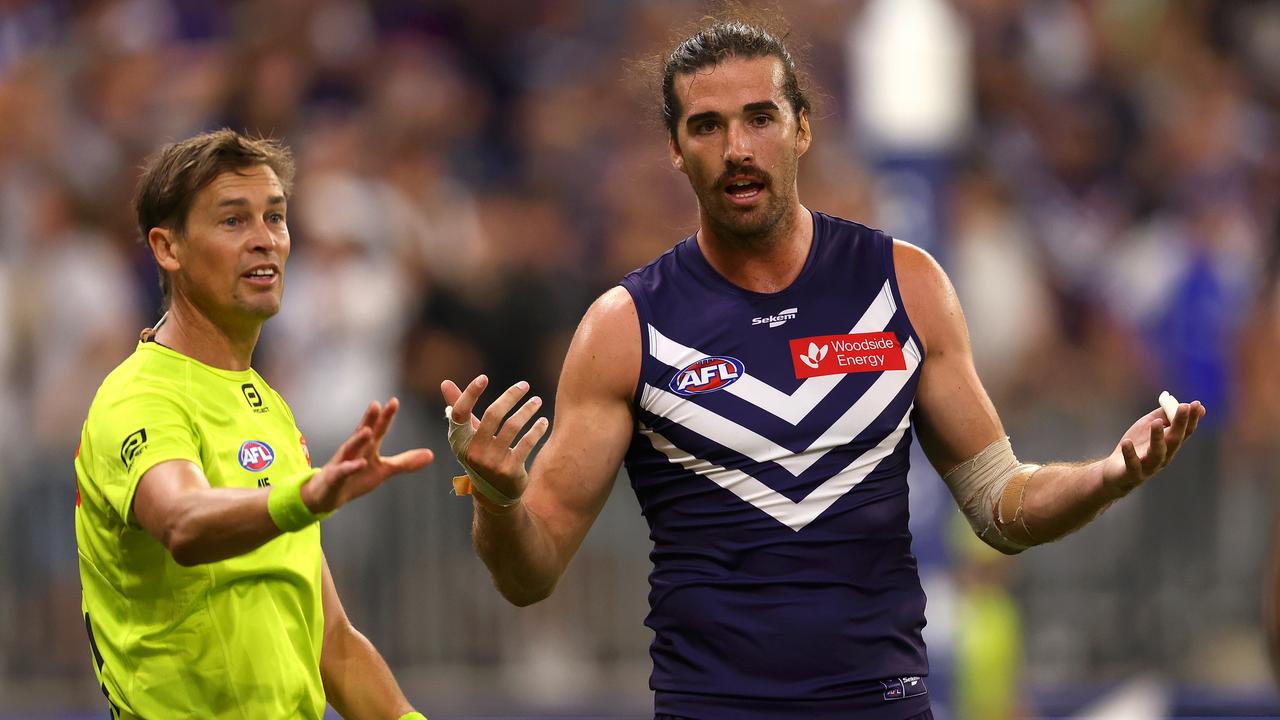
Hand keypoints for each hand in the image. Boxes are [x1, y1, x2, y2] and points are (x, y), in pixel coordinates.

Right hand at [302, 398, 434, 513]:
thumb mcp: (383, 470)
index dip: (385, 416)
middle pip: (362, 433)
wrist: (328, 496)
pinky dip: (349, 467)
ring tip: (367, 430)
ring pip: (349, 449)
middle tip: (376, 404)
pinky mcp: (334, 478)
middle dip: (369, 419)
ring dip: (357, 439)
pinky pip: (342, 472)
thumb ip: (405, 462)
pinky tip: (360, 463)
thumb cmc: (356, 478)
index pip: (378, 429)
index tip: (394, 401)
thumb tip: (431, 454)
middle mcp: (354, 451)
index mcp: (367, 447)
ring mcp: (342, 463)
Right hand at [440, 375, 549, 501]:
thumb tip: (445, 383)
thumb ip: (458, 408)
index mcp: (459, 441)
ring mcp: (492, 462)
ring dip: (527, 410)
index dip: (469, 394)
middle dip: (510, 396)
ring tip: (537, 401)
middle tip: (524, 385)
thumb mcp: (467, 436)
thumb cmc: (480, 455)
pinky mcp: (510, 470)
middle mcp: (473, 452)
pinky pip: (526, 443)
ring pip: (512, 426)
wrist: (493, 495)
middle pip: (492, 415)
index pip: (460, 413)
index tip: (483, 378)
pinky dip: (537, 429)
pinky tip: (543, 421)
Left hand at [1101, 400, 1204, 497]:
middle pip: (1174, 440)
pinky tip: (1127, 442)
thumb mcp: (1148, 426)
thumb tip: (1183, 403)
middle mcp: (1164, 456)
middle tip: (1183, 407)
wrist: (1115, 471)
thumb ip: (1164, 415)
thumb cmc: (1136, 446)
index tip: (1196, 404)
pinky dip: (1130, 454)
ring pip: (1157, 453)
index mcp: (1169, 445)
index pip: (1184, 432)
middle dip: (1180, 424)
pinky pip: (1133, 464)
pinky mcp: (1133, 473)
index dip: (1191, 418)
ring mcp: (1149, 466)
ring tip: (1156, 423)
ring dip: (1157, 438)